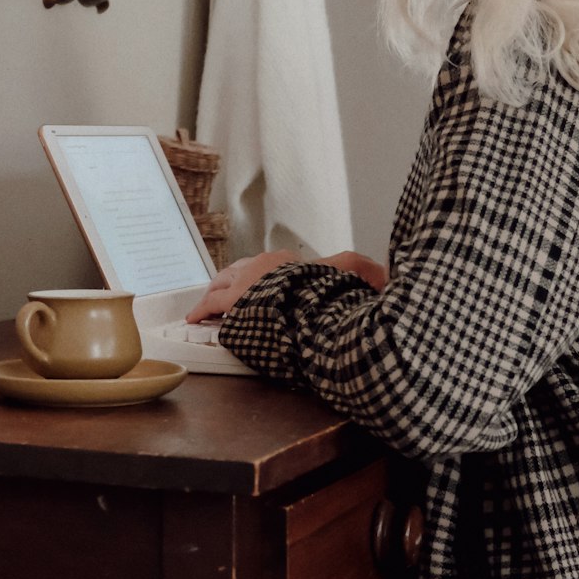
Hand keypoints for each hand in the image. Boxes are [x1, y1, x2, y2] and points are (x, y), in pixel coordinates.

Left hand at [185, 249, 388, 322]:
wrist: (311, 304)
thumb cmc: (327, 292)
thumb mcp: (348, 274)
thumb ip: (362, 270)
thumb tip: (383, 274)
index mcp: (285, 261)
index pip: (264, 266)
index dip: (256, 277)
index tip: (254, 287)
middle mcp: (261, 265)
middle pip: (237, 271)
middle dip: (228, 282)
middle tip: (222, 296)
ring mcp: (244, 283)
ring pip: (221, 284)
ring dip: (212, 294)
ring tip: (206, 306)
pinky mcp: (231, 302)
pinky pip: (210, 305)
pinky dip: (202, 309)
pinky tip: (195, 317)